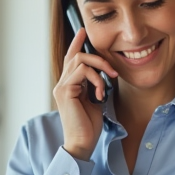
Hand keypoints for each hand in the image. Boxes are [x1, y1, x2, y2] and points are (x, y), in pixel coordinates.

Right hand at [54, 27, 117, 160]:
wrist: (82, 143)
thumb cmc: (89, 127)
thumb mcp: (94, 101)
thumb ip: (94, 86)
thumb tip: (102, 74)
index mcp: (68, 86)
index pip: (71, 59)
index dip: (76, 44)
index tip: (83, 31)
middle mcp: (62, 84)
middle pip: (76, 56)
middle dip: (97, 57)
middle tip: (113, 70)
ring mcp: (61, 86)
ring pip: (80, 60)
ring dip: (100, 67)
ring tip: (110, 80)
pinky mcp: (64, 90)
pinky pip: (82, 72)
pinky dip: (96, 79)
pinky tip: (101, 93)